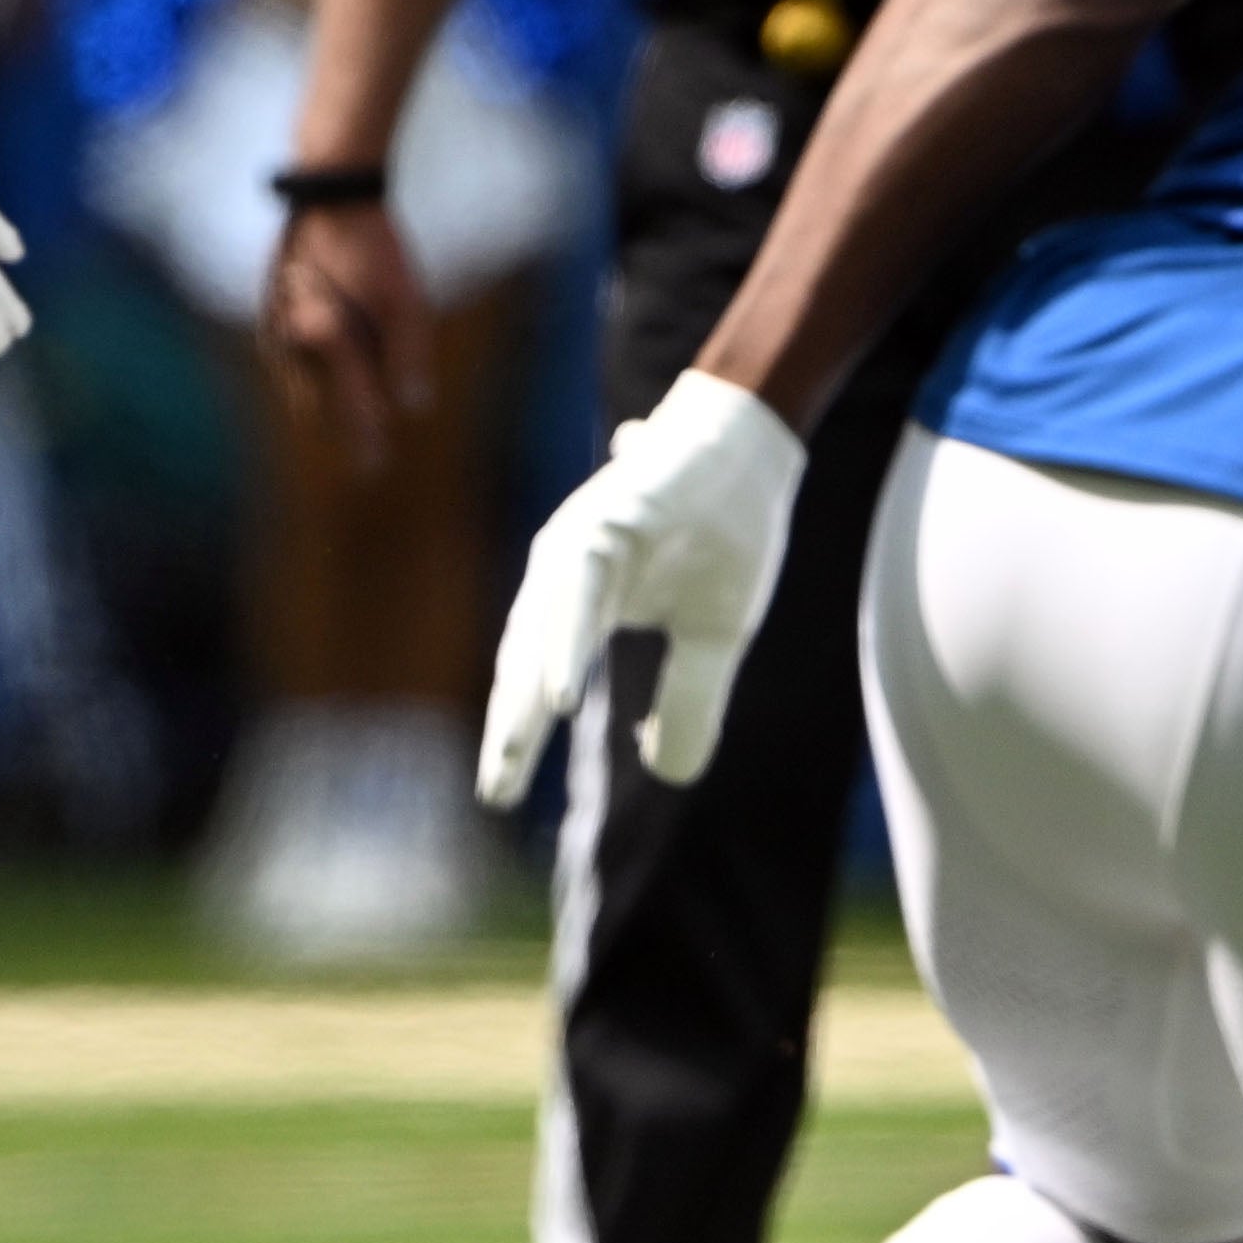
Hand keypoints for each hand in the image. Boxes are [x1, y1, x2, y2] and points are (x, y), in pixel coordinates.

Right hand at [264, 196, 430, 464]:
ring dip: (320, 403)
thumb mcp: (406, 300)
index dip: (364, 436)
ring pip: (297, 380)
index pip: (350, 403)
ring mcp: (273, 321)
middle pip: (316, 401)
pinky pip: (287, 356)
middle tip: (365, 464)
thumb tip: (414, 408)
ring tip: (340, 425)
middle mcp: (289, 336)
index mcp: (324, 337)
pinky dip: (306, 375)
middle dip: (341, 426)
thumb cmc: (373, 246)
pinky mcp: (268, 307)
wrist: (330, 192)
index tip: (374, 470)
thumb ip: (408, 354)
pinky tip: (314, 378)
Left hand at [476, 369, 809, 809]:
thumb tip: (668, 773)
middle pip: (525, 663)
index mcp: (581, 603)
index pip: (538, 681)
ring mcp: (579, 545)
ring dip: (525, 696)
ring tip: (512, 754)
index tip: (500, 797)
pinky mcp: (607, 522)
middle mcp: (564, 574)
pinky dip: (567, 644)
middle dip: (509, 730)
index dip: (519, 738)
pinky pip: (580, 592)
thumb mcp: (715, 635)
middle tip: (493, 794)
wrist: (748, 445)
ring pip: (542, 632)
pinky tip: (559, 692)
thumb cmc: (723, 534)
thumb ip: (688, 698)